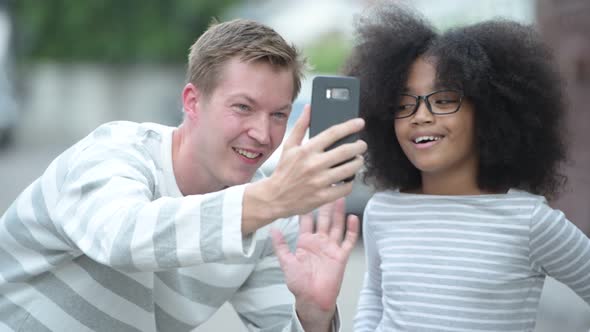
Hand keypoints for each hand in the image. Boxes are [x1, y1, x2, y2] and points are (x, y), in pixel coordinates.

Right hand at [249, 104, 366, 220]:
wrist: (275, 197)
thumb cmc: (284, 170)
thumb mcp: (289, 146)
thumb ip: (300, 126)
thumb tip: (309, 108)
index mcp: (306, 150)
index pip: (333, 133)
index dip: (349, 126)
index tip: (360, 123)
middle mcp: (314, 165)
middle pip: (346, 151)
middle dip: (359, 146)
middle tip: (362, 145)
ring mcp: (319, 181)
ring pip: (349, 169)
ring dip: (358, 163)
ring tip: (357, 160)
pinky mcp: (323, 196)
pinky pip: (345, 187)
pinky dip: (350, 182)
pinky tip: (348, 178)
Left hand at [271, 198, 359, 330]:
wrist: (312, 299)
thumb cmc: (299, 283)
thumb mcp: (286, 262)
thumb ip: (281, 246)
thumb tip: (272, 230)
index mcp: (305, 242)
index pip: (307, 220)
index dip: (307, 207)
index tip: (306, 192)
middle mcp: (319, 241)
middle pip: (324, 219)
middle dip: (326, 204)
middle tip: (327, 188)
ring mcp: (331, 247)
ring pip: (336, 225)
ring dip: (339, 212)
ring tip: (341, 197)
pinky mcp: (341, 256)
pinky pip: (347, 240)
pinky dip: (351, 229)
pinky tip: (353, 218)